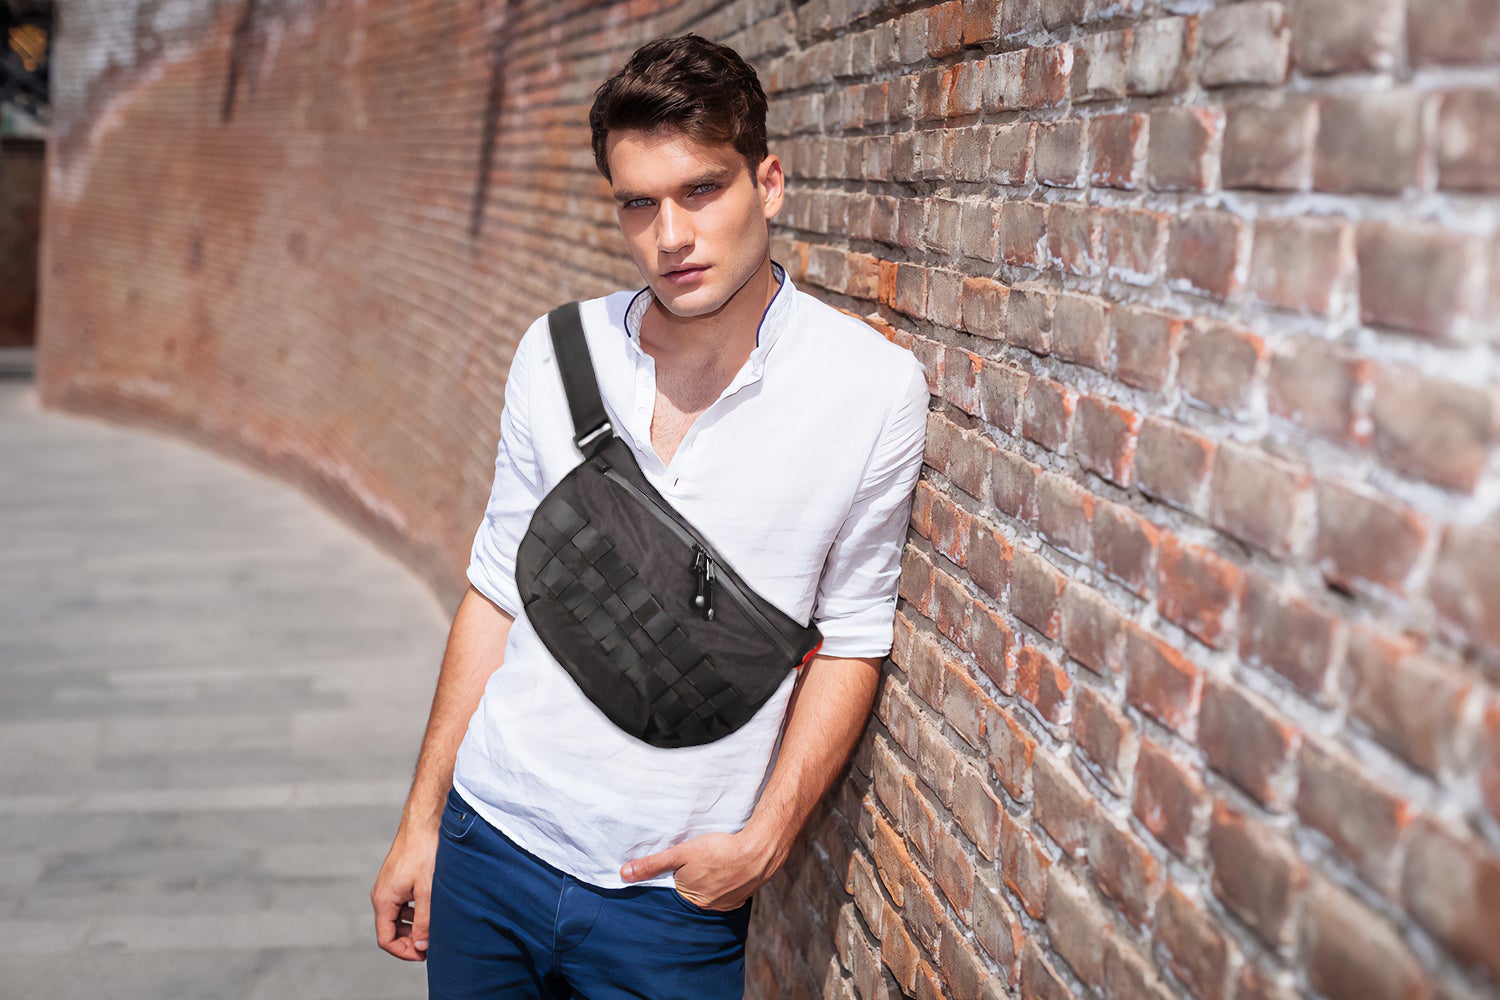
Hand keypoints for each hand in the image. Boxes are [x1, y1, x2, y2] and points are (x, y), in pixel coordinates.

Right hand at [371, 825, 438, 960]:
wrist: (424, 821)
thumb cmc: (424, 851)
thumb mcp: (427, 890)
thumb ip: (424, 921)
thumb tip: (422, 946)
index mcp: (383, 900)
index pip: (386, 940)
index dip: (404, 952)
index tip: (425, 954)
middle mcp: (382, 895)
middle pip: (390, 931)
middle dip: (410, 941)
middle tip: (432, 943)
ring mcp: (389, 886)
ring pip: (398, 918)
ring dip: (413, 926)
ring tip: (434, 927)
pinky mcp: (398, 879)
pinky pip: (403, 904)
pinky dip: (415, 912)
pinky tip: (431, 908)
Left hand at [619, 830, 779, 910]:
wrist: (758, 851)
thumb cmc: (718, 850)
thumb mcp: (681, 853)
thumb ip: (653, 864)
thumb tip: (623, 874)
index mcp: (689, 898)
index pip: (673, 891)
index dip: (673, 878)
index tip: (678, 869)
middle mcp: (706, 907)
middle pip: (691, 894)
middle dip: (690, 882)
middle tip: (697, 865)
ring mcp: (725, 904)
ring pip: (709, 895)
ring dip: (708, 884)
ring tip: (710, 868)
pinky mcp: (741, 899)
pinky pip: (726, 895)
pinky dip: (724, 886)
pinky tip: (725, 873)